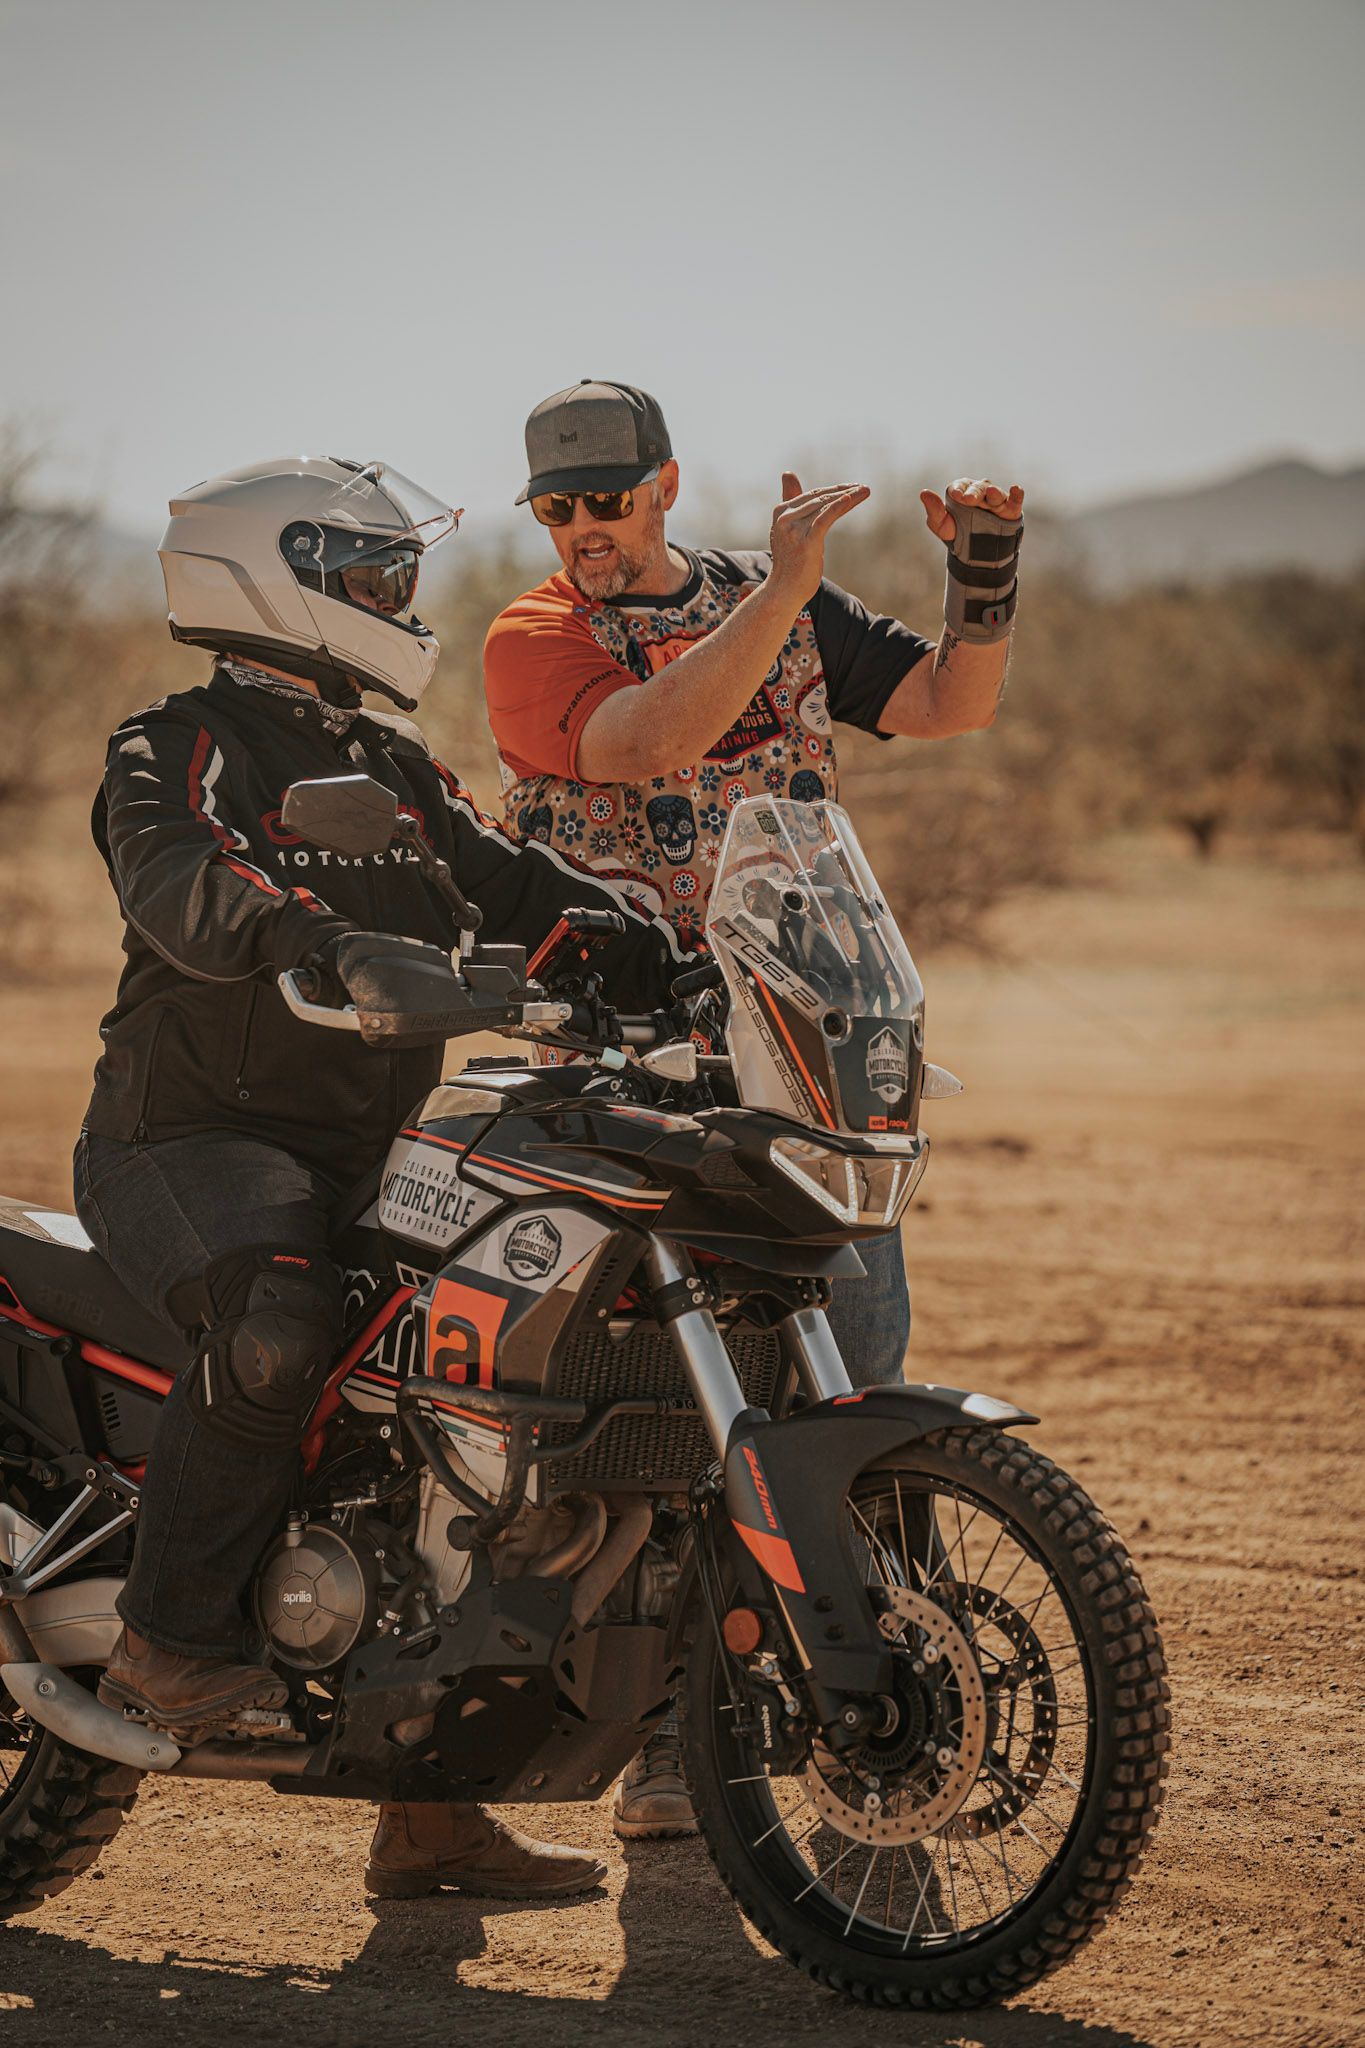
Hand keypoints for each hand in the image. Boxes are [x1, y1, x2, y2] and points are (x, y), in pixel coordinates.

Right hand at [769, 472, 870, 605]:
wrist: (784, 591)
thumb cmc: (790, 562)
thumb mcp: (790, 529)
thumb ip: (792, 503)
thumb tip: (788, 473)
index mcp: (781, 512)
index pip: (812, 495)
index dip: (834, 490)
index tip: (853, 487)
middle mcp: (785, 517)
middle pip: (820, 498)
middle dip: (844, 491)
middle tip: (864, 488)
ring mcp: (795, 529)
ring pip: (826, 505)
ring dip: (849, 496)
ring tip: (866, 491)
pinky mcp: (807, 541)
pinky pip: (826, 517)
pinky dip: (840, 506)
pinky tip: (852, 497)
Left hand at [920, 478, 1023, 545]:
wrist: (975, 554)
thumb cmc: (957, 533)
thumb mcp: (941, 525)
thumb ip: (934, 511)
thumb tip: (924, 492)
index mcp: (963, 492)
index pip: (960, 486)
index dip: (959, 489)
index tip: (955, 495)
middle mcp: (980, 494)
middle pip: (978, 488)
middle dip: (974, 493)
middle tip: (968, 500)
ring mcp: (995, 502)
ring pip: (996, 493)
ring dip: (994, 493)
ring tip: (991, 494)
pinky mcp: (1010, 511)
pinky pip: (1015, 501)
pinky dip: (1017, 495)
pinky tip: (1017, 489)